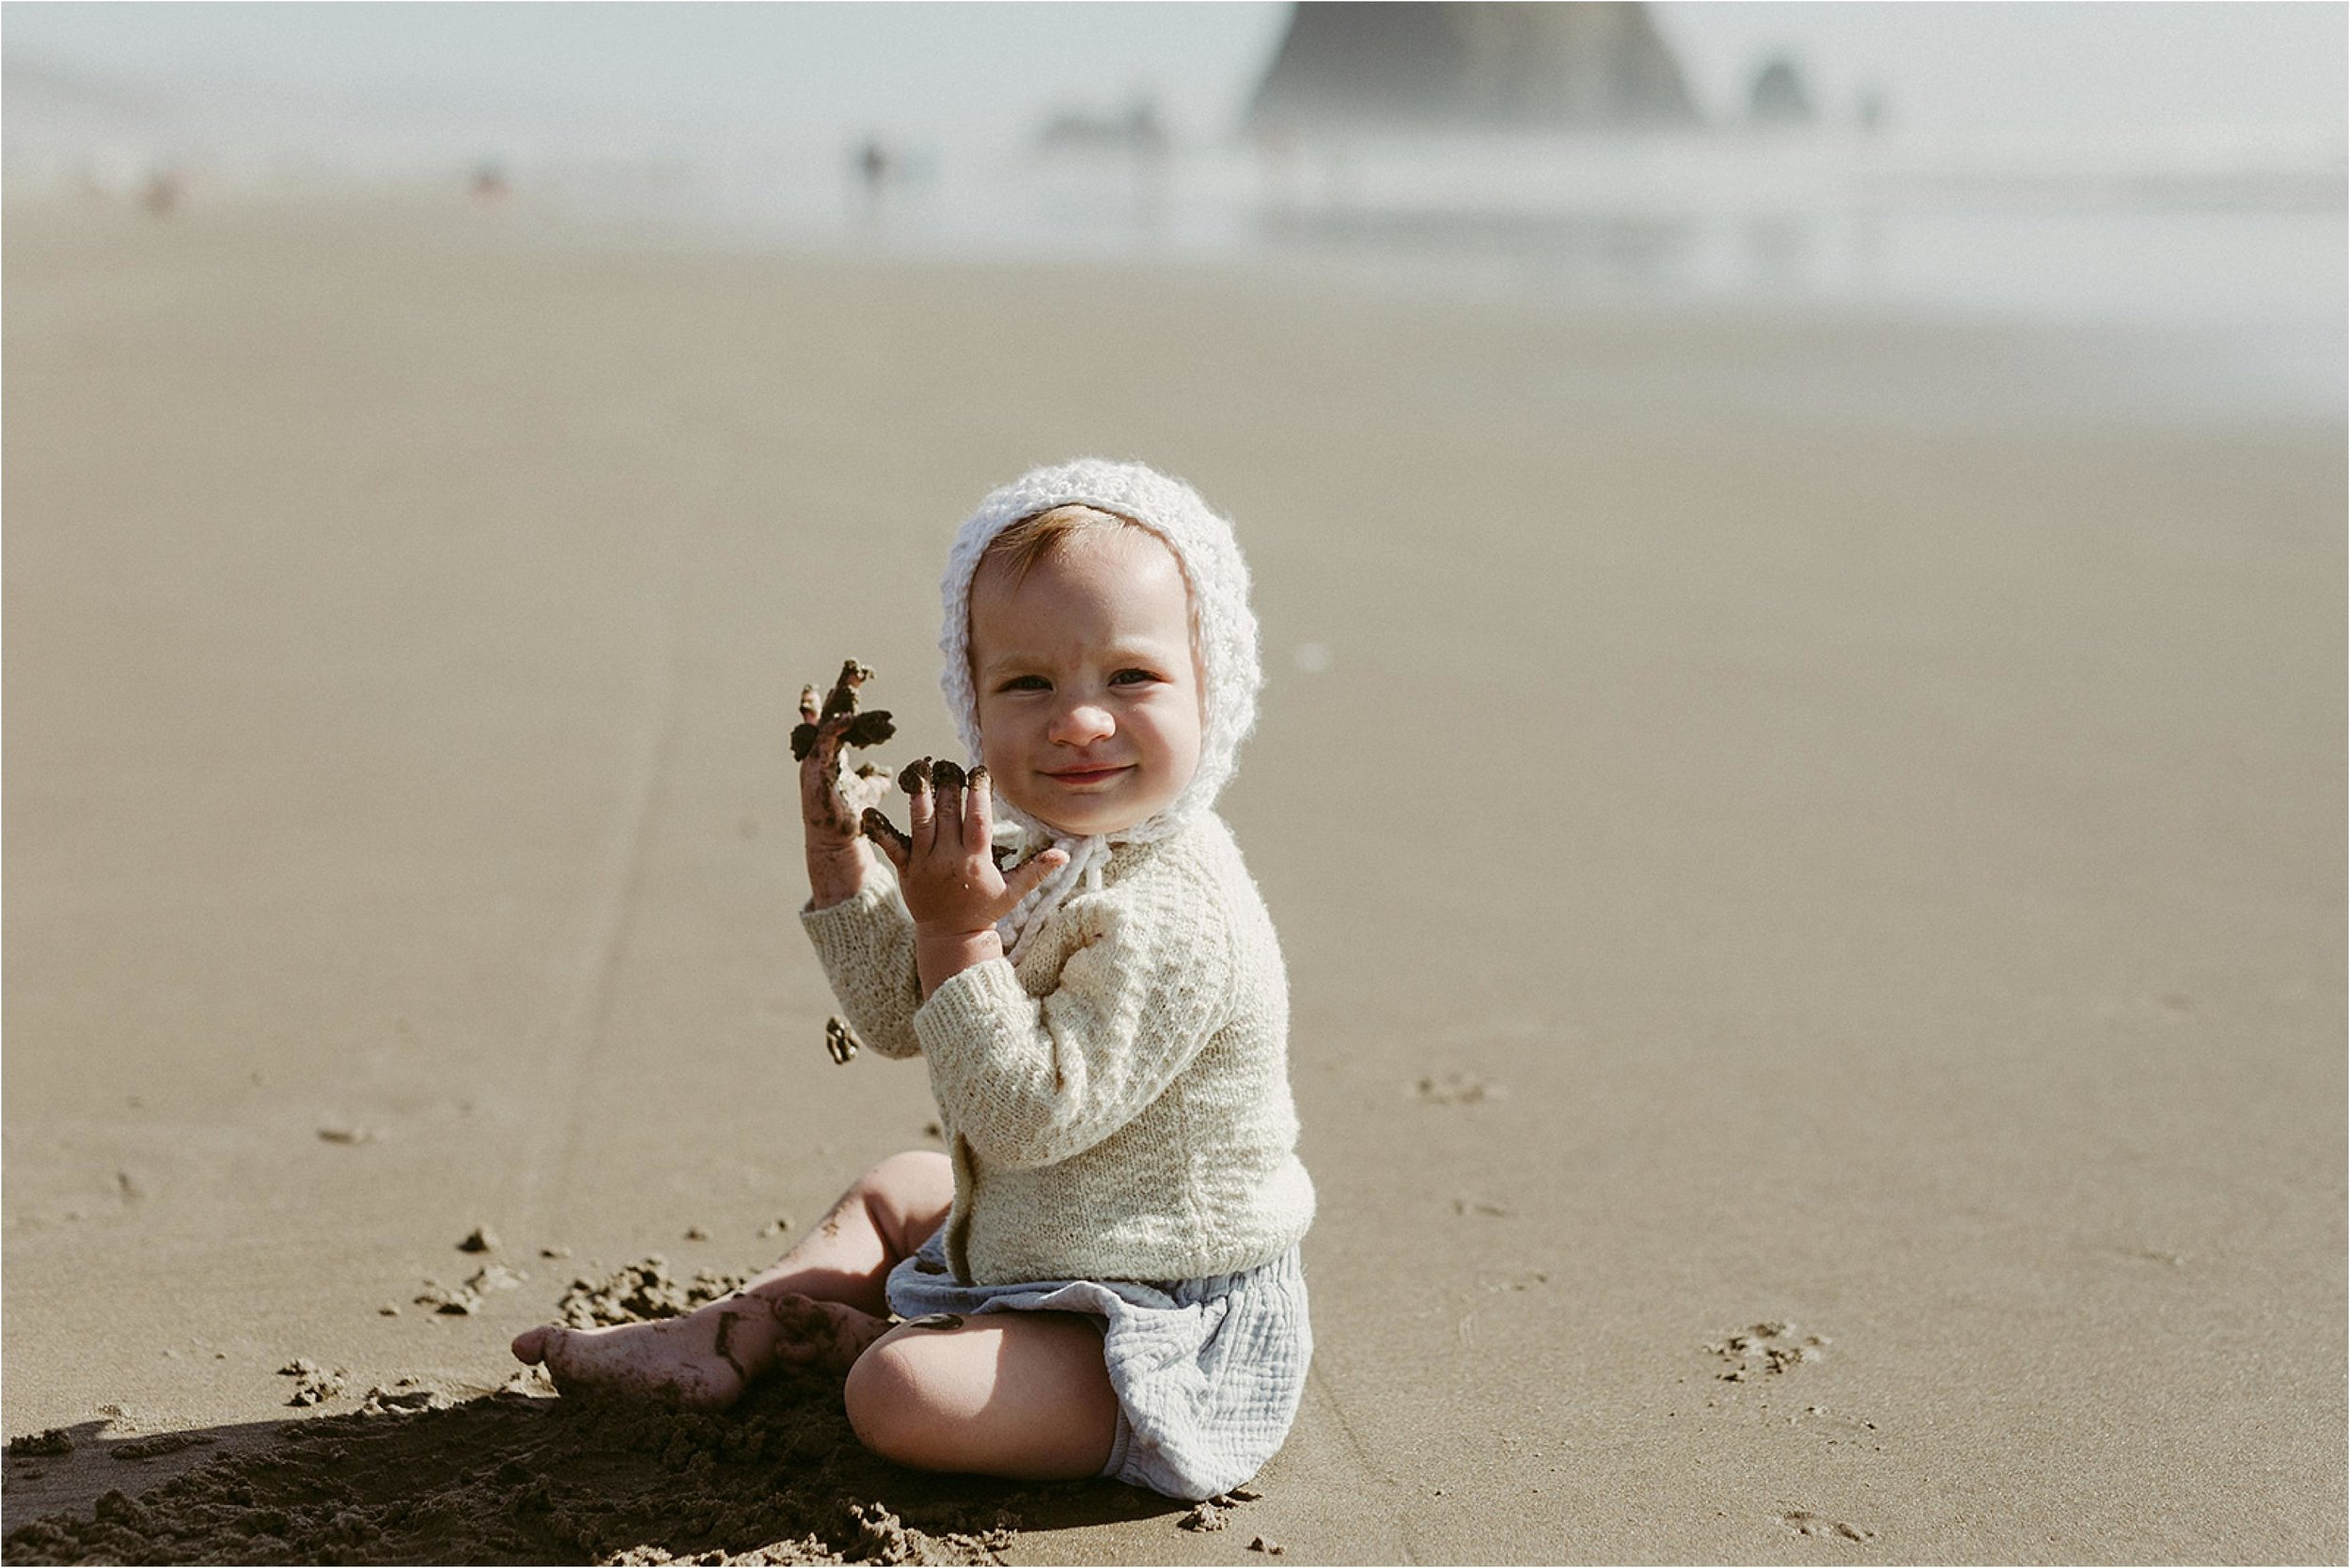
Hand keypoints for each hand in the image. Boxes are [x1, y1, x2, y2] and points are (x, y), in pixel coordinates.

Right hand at [797, 661, 895, 907]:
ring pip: (825, 722)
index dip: (845, 696)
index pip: (837, 717)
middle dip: (841, 687)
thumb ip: (873, 778)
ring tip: (854, 681)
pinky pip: (825, 745)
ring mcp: (815, 760)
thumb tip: (885, 772)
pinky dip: (836, 729)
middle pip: (828, 711)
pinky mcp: (816, 773)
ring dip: (841, 700)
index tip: (858, 675)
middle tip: (855, 665)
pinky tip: (848, 717)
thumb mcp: (867, 792)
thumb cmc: (850, 818)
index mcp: (830, 753)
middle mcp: (819, 752)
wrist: (838, 843)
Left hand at [862, 759, 1067, 989]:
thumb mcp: (1013, 892)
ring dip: (918, 793)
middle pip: (947, 812)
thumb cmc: (984, 911)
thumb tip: (1064, 853)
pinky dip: (880, 829)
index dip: (978, 792)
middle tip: (947, 764)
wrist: (951, 938)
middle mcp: (948, 858)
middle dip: (947, 784)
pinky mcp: (906, 870)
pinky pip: (891, 846)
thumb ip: (1037, 870)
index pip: (978, 818)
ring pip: (920, 821)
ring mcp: (925, 863)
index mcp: (975, 861)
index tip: (978, 771)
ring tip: (918, 768)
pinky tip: (871, 809)